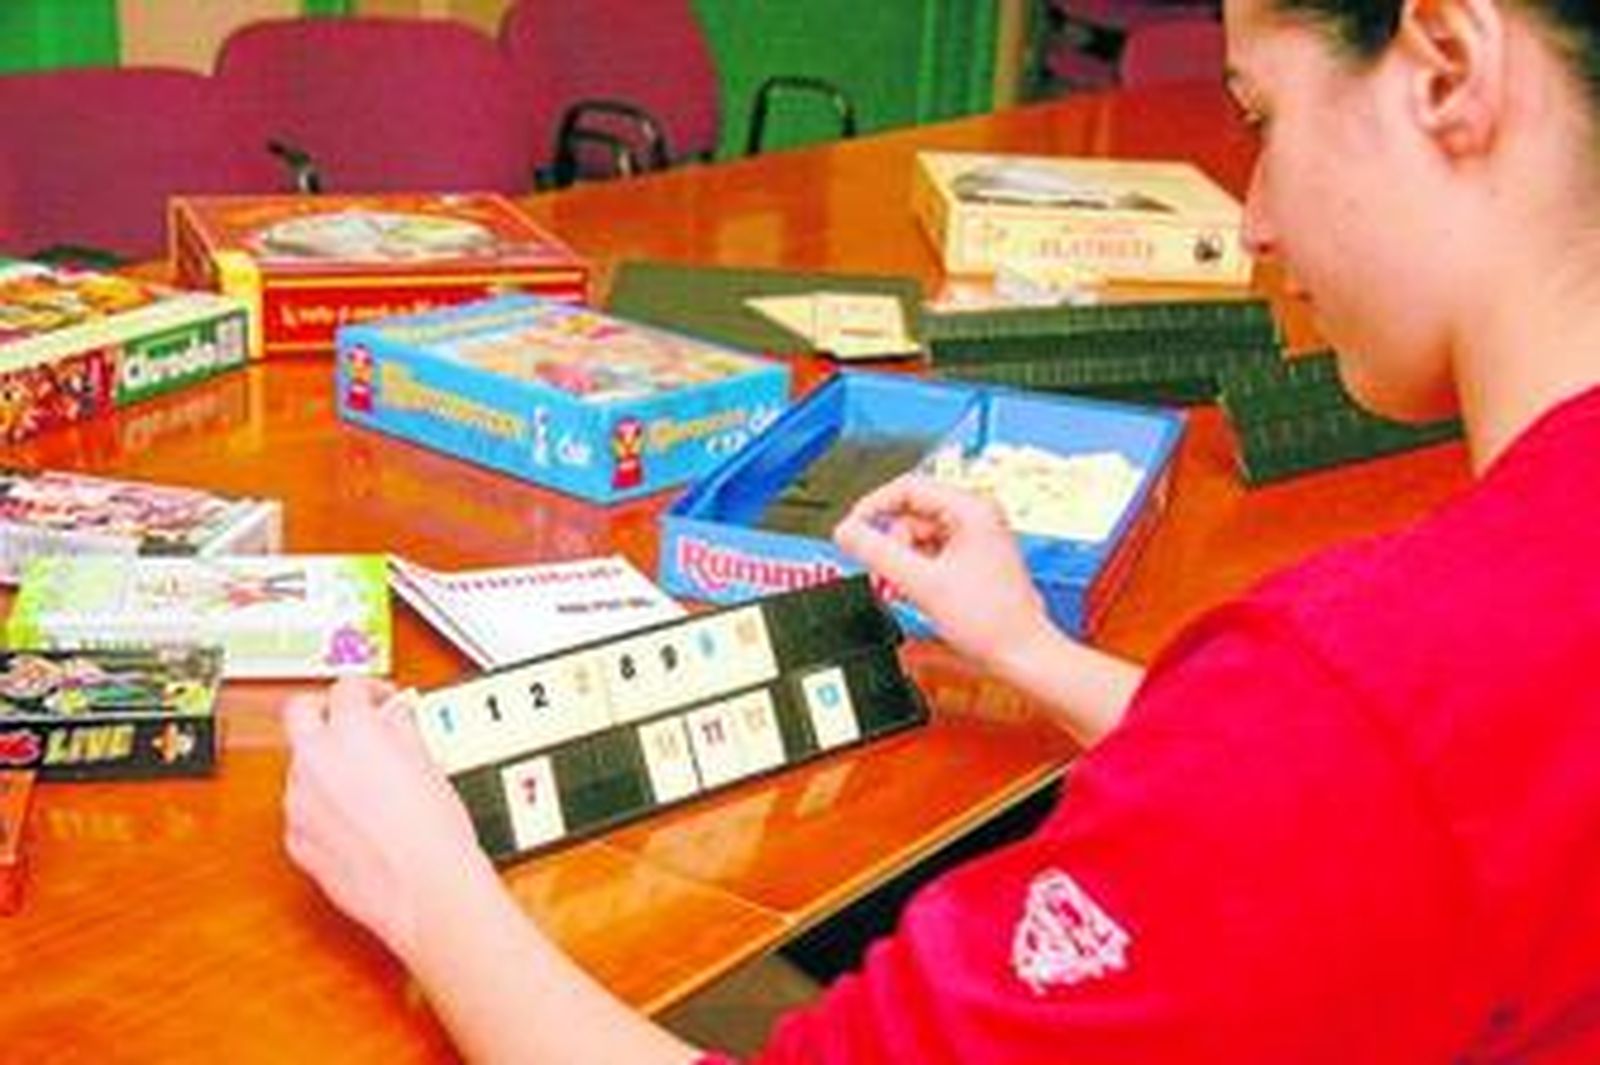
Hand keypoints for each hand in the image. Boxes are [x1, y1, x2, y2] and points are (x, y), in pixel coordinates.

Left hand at [282, 676, 496, 965]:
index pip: (346, 689)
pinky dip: (322, 808)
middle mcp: (316, 761)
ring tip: (365, 781)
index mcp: (352, 732)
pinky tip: (356, 820)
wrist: (425, 889)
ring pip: (298, 765)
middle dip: (322, 711)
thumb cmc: (434, 833)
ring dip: (324, 763)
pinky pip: (301, 810)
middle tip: (351, 721)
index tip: (380, 700)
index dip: (368, 690)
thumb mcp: (429, 763)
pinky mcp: (296, 840)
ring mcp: (299, 802)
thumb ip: (401, 730)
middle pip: (298, 712)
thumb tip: (395, 720)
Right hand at [834, 474, 1051, 666]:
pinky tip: (919, 592)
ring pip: (917, 535)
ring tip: (908, 589)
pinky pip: (930, 552)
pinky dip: (917, 570)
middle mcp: (977, 516)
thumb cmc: (992, 622)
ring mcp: (975, 537)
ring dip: (904, 561)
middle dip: (892, 544)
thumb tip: (845, 532)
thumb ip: (877, 554)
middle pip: (910, 514)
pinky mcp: (972, 557)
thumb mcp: (922, 583)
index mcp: (972, 508)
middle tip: (887, 573)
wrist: (1021, 654)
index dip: (873, 507)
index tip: (852, 529)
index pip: (907, 487)